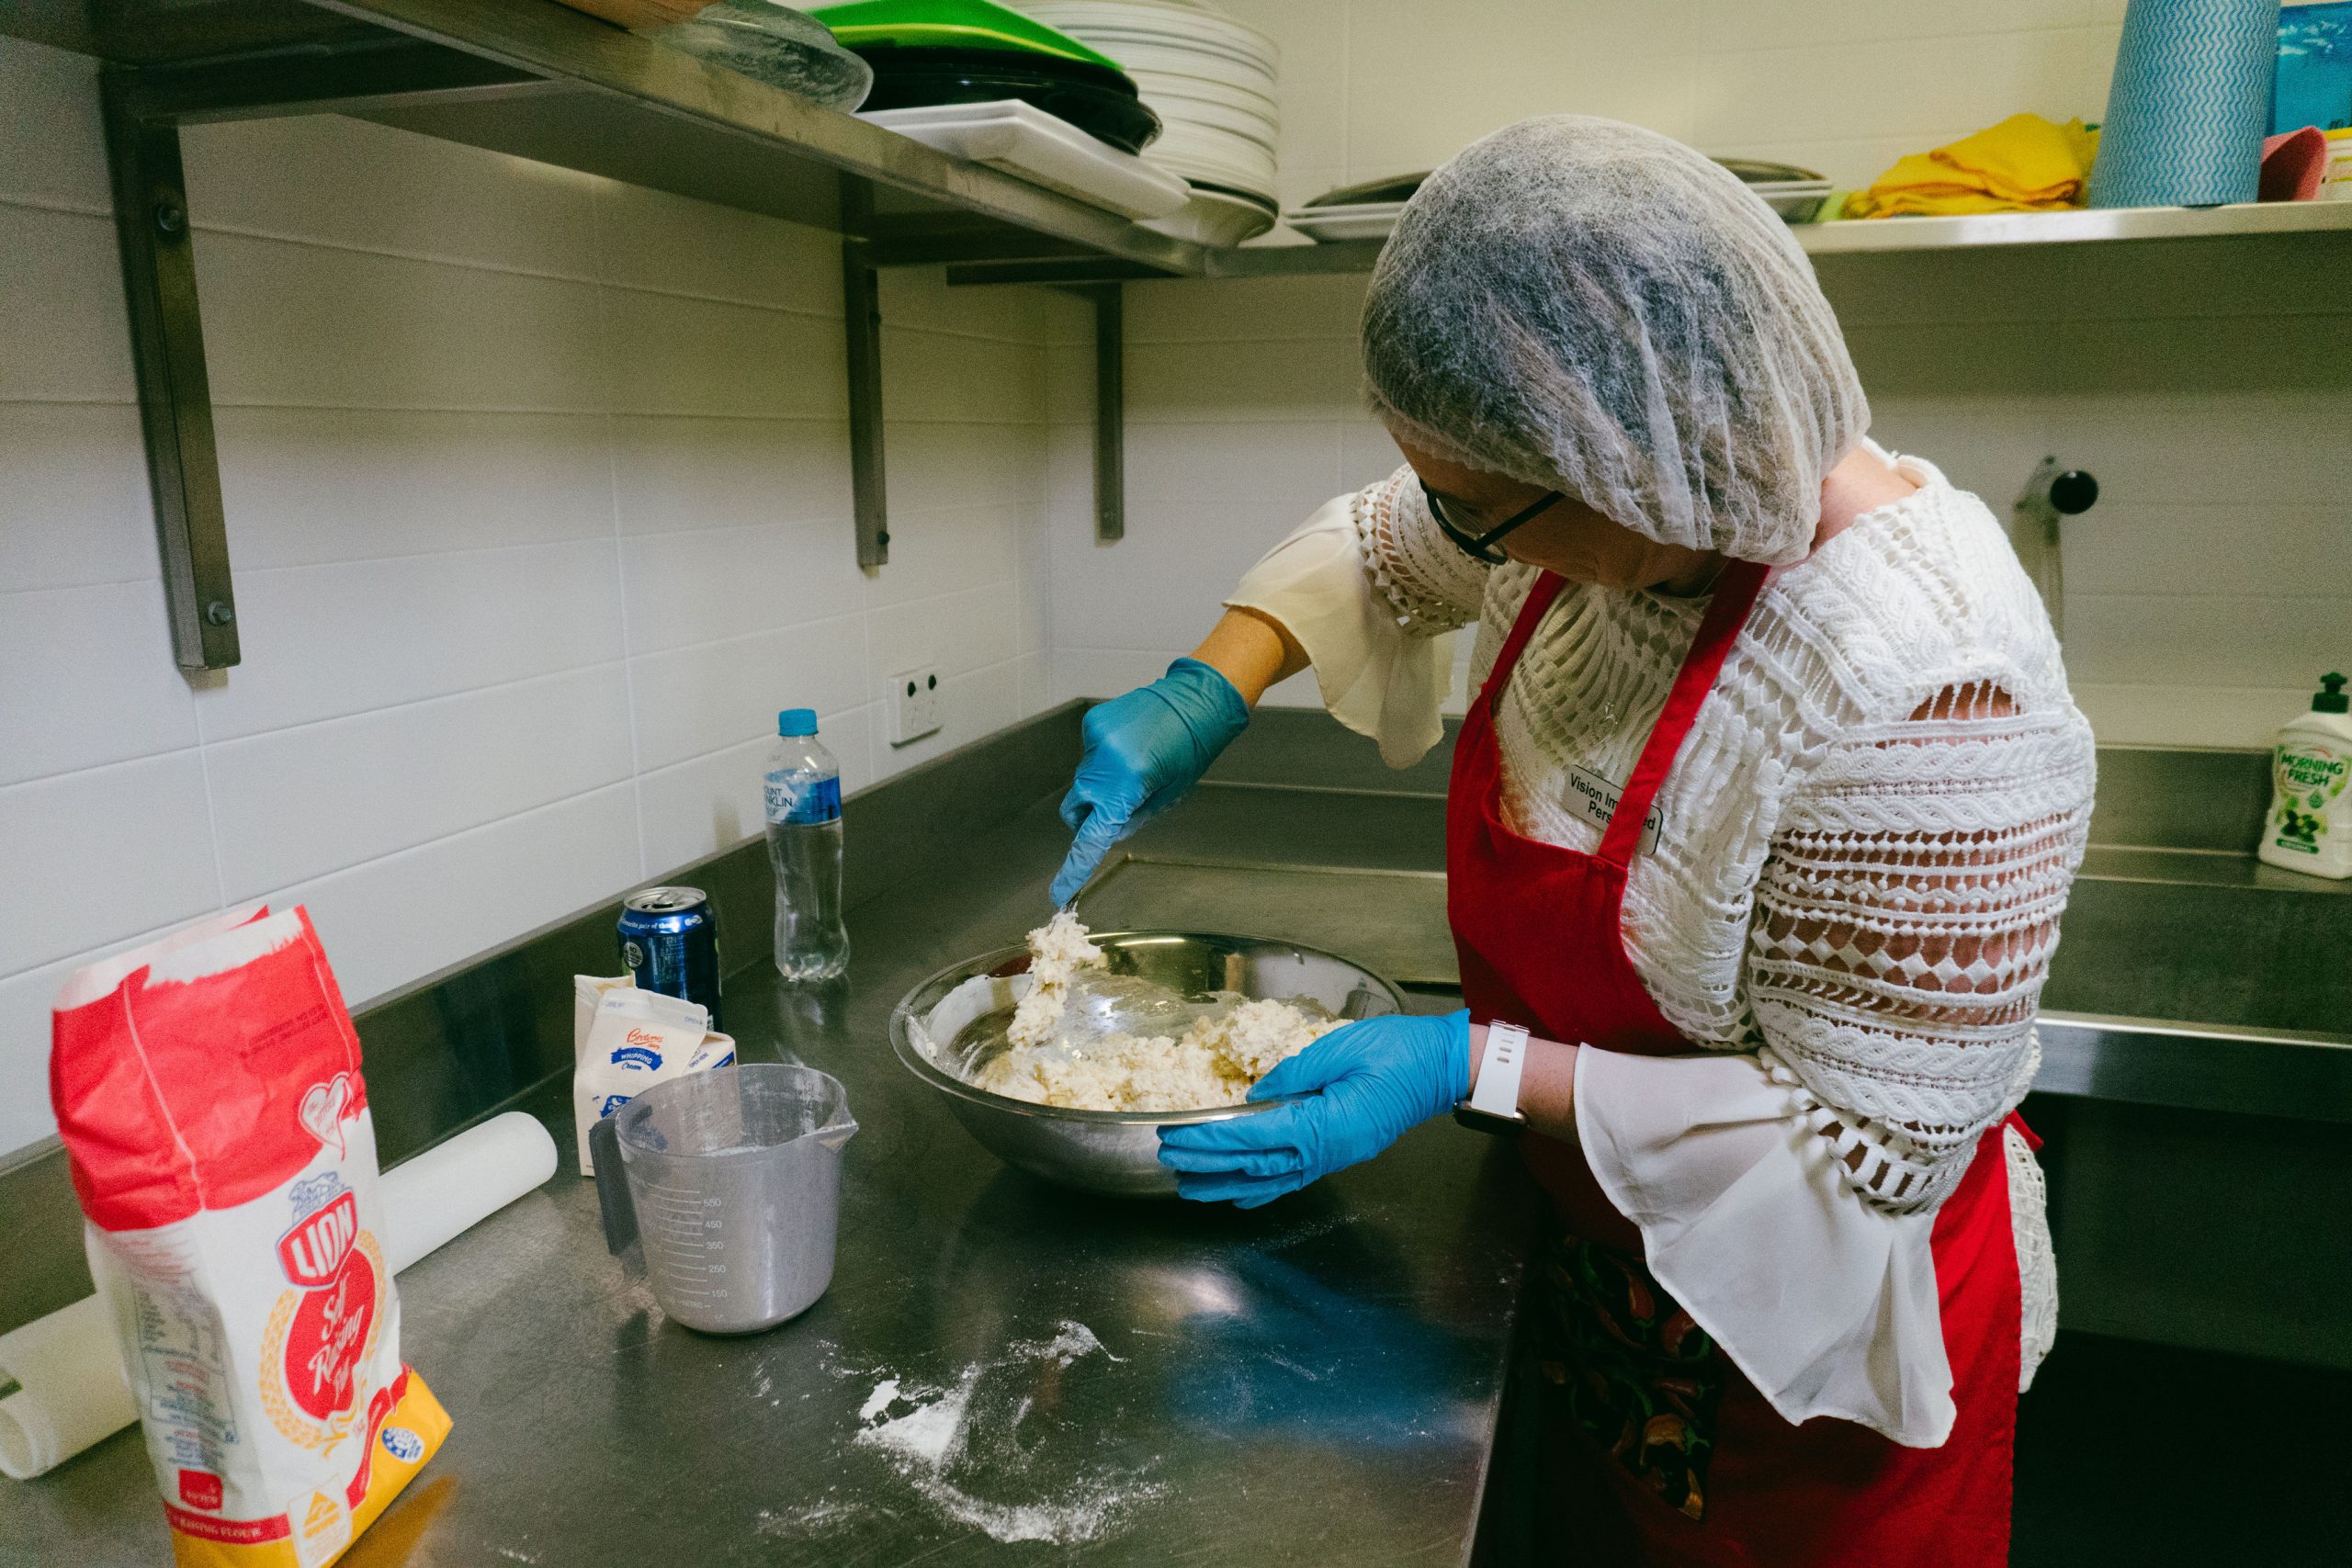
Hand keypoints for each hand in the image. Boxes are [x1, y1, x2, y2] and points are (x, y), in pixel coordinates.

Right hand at [1050, 658, 1248, 905]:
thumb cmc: (1190, 751)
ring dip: (1101, 783)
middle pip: (1076, 808)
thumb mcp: (1167, 795)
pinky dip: (1104, 760)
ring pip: (1083, 781)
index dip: (1075, 868)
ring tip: (1135, 764)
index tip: (1060, 892)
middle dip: (1090, 815)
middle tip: (1121, 805)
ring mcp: (1095, 740)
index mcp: (1128, 786)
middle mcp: (1105, 763)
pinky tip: (1129, 745)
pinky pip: (1089, 756)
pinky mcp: (1092, 725)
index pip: (1092, 837)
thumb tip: (1108, 830)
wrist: (1193, 701)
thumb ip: (1132, 817)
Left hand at [1157, 1010, 1472, 1207]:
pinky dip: (1263, 1188)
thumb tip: (1255, 1096)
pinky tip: (1242, 1196)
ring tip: (1190, 1187)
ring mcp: (1335, 1157)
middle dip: (1208, 1163)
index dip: (1213, 1138)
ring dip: (1228, 1184)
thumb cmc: (1399, 1051)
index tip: (1179, 1135)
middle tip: (1169, 1158)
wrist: (1443, 1067)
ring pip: (1271, 1179)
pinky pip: (1294, 1177)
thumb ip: (1293, 1074)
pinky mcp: (1340, 1152)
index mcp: (1325, 1126)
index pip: (1255, 1137)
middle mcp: (1327, 1151)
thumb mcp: (1340, 1049)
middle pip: (1256, 1164)